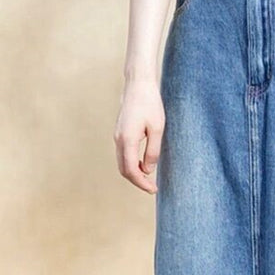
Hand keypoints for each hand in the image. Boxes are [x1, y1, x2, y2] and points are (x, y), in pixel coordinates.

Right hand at [113, 79, 163, 193]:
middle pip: (124, 170)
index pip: (131, 170)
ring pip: (122, 163)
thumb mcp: (157, 129)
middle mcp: (119, 140)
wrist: (137, 84)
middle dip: (137, 182)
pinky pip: (123, 155)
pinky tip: (144, 166)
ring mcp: (117, 136)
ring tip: (149, 180)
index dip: (142, 183)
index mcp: (127, 139)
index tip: (153, 189)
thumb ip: (152, 151)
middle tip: (152, 188)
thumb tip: (148, 170)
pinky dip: (132, 164)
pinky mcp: (119, 133)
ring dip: (134, 174)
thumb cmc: (150, 104)